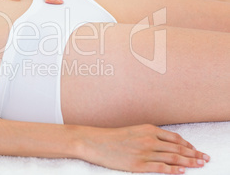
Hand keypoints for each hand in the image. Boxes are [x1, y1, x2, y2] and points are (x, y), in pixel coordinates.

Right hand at [75, 124, 209, 173]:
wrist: (95, 142)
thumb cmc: (112, 137)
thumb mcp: (133, 131)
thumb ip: (149, 135)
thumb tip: (164, 143)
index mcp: (148, 129)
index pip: (175, 138)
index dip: (188, 145)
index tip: (196, 150)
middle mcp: (149, 140)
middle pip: (177, 148)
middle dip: (194, 154)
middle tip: (206, 158)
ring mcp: (144, 152)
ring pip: (173, 157)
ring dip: (189, 162)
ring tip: (200, 165)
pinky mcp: (138, 165)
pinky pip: (161, 168)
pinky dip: (173, 169)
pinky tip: (183, 171)